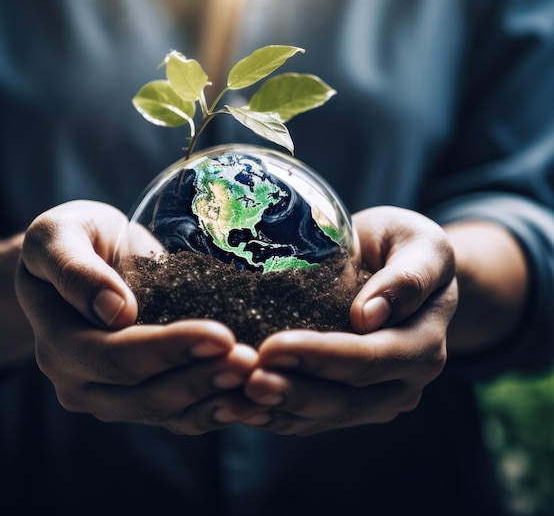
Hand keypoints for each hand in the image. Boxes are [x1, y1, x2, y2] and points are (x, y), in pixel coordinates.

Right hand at [15, 200, 258, 433]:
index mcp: (59, 342)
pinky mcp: (141, 396)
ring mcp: (111, 396)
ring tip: (258, 381)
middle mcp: (80, 381)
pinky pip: (178, 416)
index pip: (114, 356)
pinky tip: (249, 401)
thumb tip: (114, 310)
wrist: (81, 258)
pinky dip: (214, 411)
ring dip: (214, 400)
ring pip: (165, 413)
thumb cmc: (71, 238)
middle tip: (249, 361)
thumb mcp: (57, 235)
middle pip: (143, 395)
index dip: (167, 350)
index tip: (219, 336)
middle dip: (200, 379)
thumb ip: (74, 269)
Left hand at [241, 206, 457, 434]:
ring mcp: (378, 397)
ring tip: (239, 400)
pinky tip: (244, 410)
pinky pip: (315, 419)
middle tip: (248, 379)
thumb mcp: (420, 243)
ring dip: (281, 412)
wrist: (400, 264)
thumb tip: (369, 316)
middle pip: (347, 400)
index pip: (370, 358)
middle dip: (294, 392)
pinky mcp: (351, 401)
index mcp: (423, 342)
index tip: (274, 346)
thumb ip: (407, 276)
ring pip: (327, 418)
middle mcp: (405, 380)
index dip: (322, 357)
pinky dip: (279, 418)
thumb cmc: (405, 244)